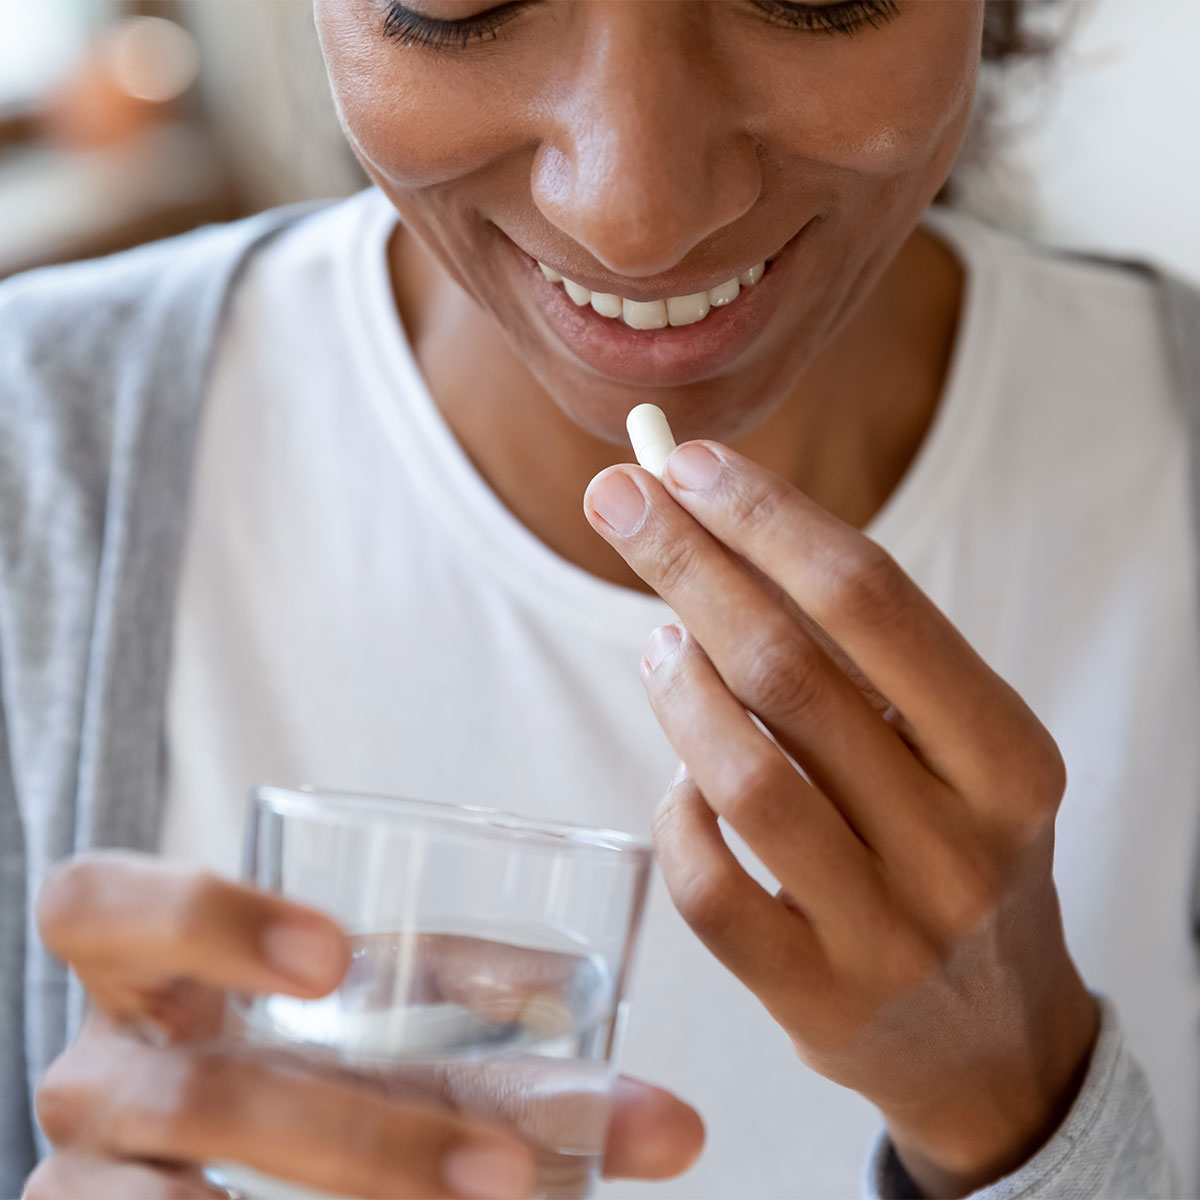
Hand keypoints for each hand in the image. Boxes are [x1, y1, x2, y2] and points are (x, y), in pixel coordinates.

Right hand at [27, 852, 702, 1199]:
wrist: (226, 1163)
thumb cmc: (320, 1061)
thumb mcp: (396, 1036)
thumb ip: (513, 1046)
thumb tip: (680, 1126)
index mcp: (146, 964)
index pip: (100, 903)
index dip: (199, 916)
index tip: (332, 956)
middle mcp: (97, 1068)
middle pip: (182, 1086)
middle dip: (355, 1131)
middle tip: (503, 1167)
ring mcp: (84, 1176)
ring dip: (356, 1194)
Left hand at [584, 442, 1098, 1197]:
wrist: (996, 1036)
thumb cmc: (955, 849)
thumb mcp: (956, 750)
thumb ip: (859, 657)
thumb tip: (716, 531)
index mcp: (1008, 755)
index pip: (870, 599)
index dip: (765, 520)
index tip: (685, 464)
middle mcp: (961, 840)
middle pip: (789, 668)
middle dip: (688, 564)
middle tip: (617, 498)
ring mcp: (890, 929)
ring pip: (743, 777)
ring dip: (677, 685)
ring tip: (656, 641)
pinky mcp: (818, 998)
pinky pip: (710, 887)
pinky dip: (676, 811)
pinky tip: (678, 777)